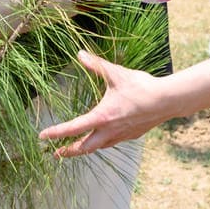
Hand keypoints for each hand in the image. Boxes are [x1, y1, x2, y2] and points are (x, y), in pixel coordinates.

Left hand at [38, 50, 168, 156]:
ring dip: (85, 149)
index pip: (73, 128)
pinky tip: (103, 138)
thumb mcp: (116, 74)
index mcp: (101, 117)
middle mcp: (109, 130)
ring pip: (99, 147)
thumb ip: (96, 65)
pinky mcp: (132, 136)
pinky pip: (113, 142)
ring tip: (76, 149)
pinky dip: (102, 143)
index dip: (56, 133)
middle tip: (56, 154)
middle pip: (84, 147)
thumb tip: (80, 54)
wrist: (167, 100)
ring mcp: (121, 135)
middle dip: (68, 152)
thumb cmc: (141, 87)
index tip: (42, 136)